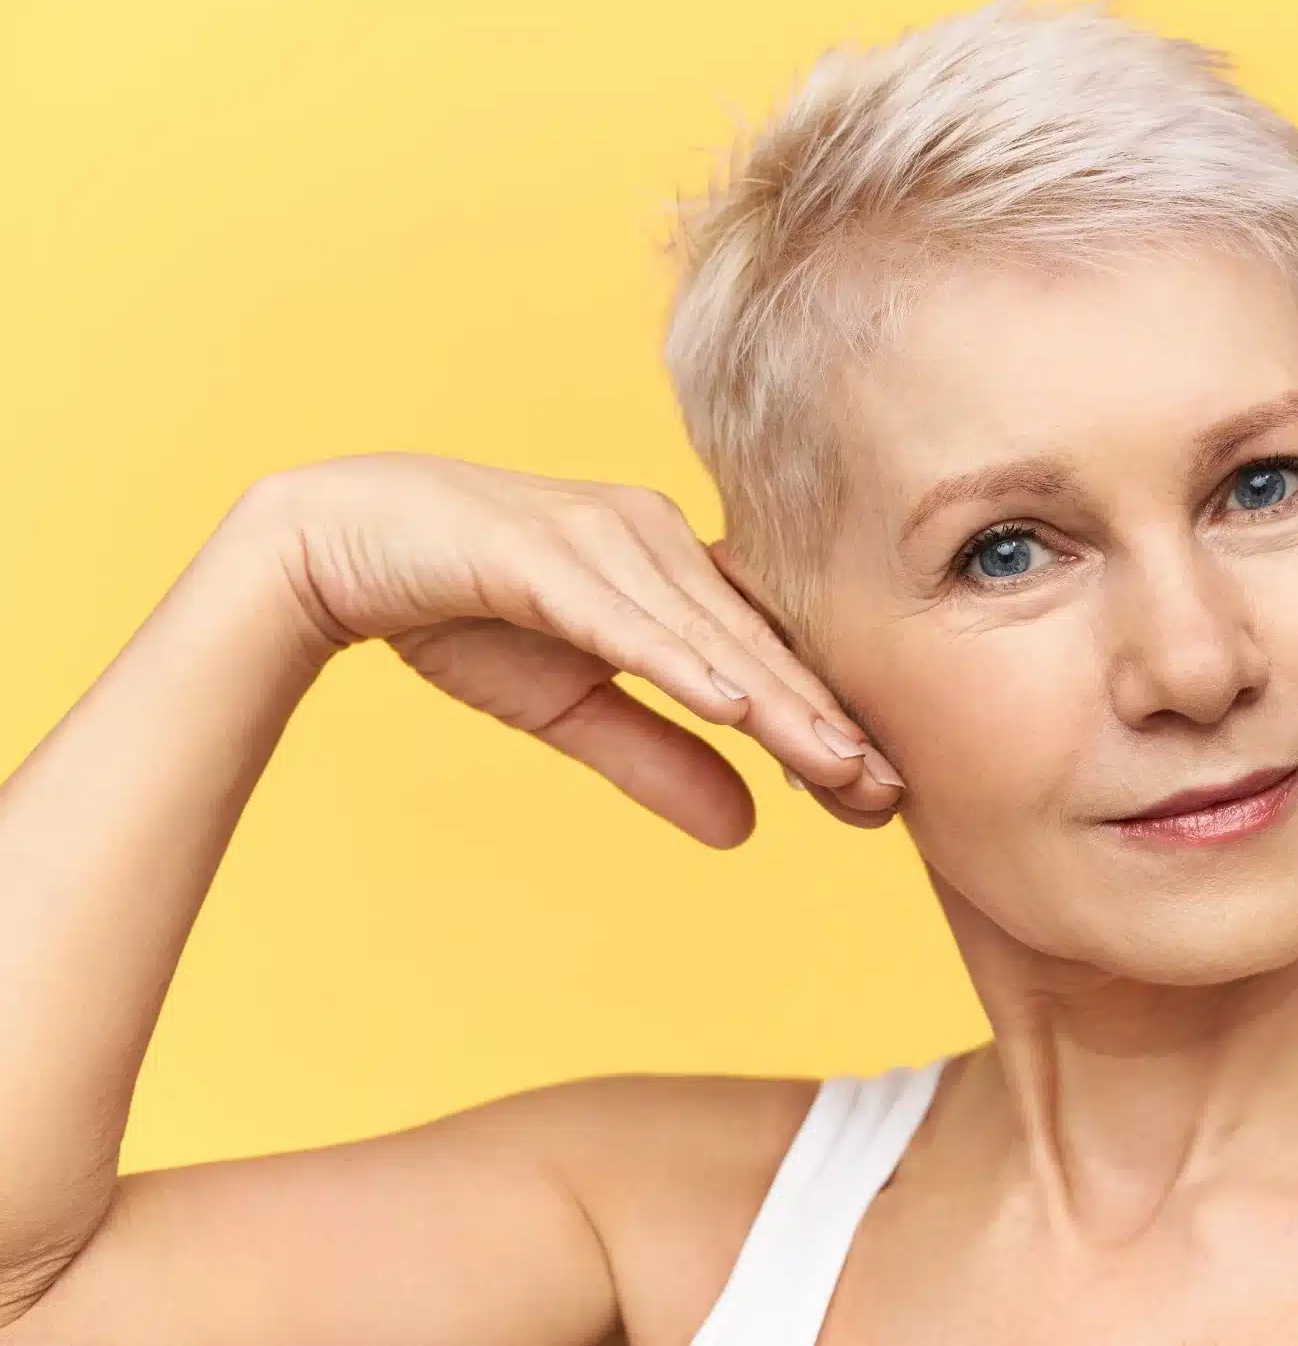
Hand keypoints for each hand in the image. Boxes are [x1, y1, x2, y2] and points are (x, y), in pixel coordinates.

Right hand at [230, 452, 900, 846]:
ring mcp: (601, 540)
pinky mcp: (537, 551)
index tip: (883, 795)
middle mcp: (654, 541)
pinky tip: (730, 702)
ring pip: (704, 633)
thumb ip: (657, 757)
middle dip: (823, 722)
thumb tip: (748, 828)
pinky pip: (621, 615)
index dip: (822, 723)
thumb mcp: (573, 706)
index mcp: (671, 572)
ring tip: (836, 761)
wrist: (337, 545)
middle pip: (754, 646)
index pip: (764, 657)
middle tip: (889, 793)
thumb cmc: (465, 612)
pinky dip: (676, 659)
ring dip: (771, 699)